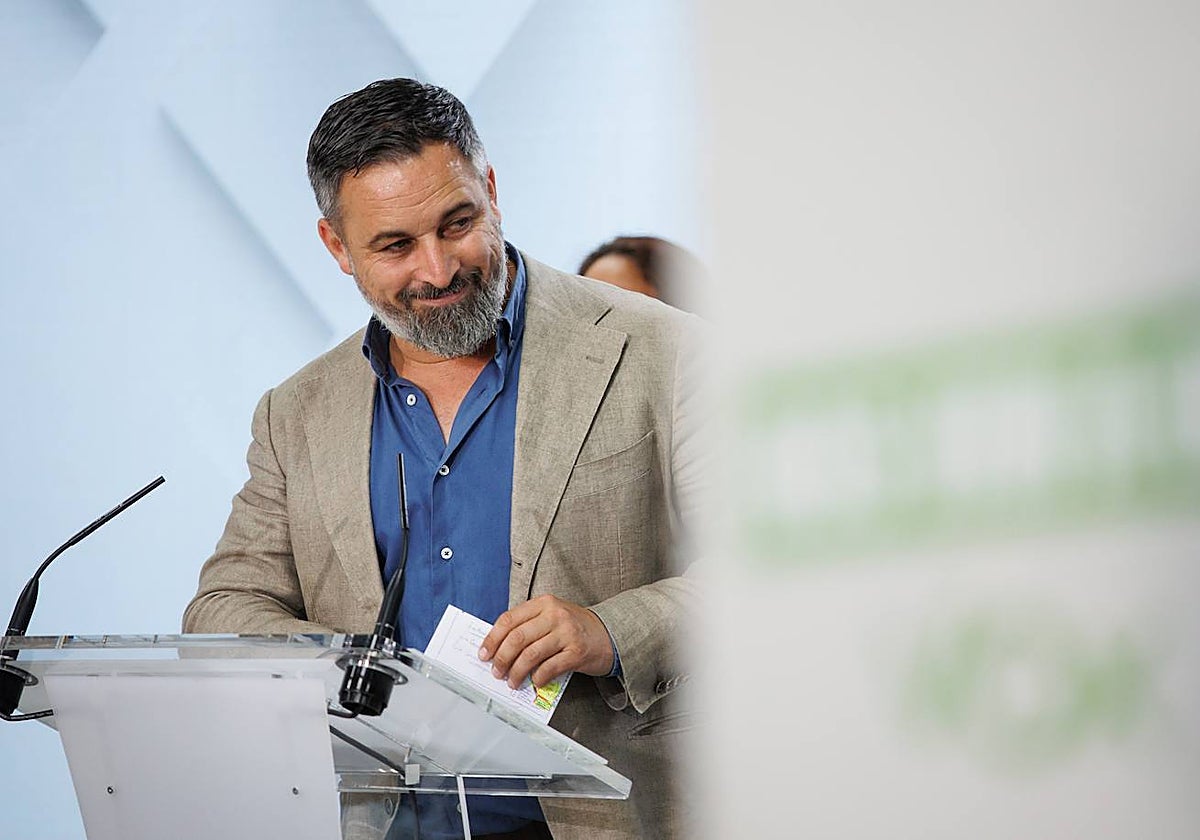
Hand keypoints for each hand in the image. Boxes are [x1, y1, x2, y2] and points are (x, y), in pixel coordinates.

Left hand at [478, 594, 613, 688]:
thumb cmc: (574, 628)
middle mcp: (555, 615)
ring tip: (512, 682)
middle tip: (496, 672)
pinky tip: (535, 682)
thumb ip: (528, 626)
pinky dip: (538, 678)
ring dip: (516, 672)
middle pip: (517, 638)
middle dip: (502, 659)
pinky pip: (549, 667)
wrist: (610, 634)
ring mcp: (567, 633)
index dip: (492, 639)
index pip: (509, 620)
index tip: (484, 654)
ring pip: (531, 655)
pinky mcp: (578, 652)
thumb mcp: (551, 617)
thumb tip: (498, 648)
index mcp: (544, 603)